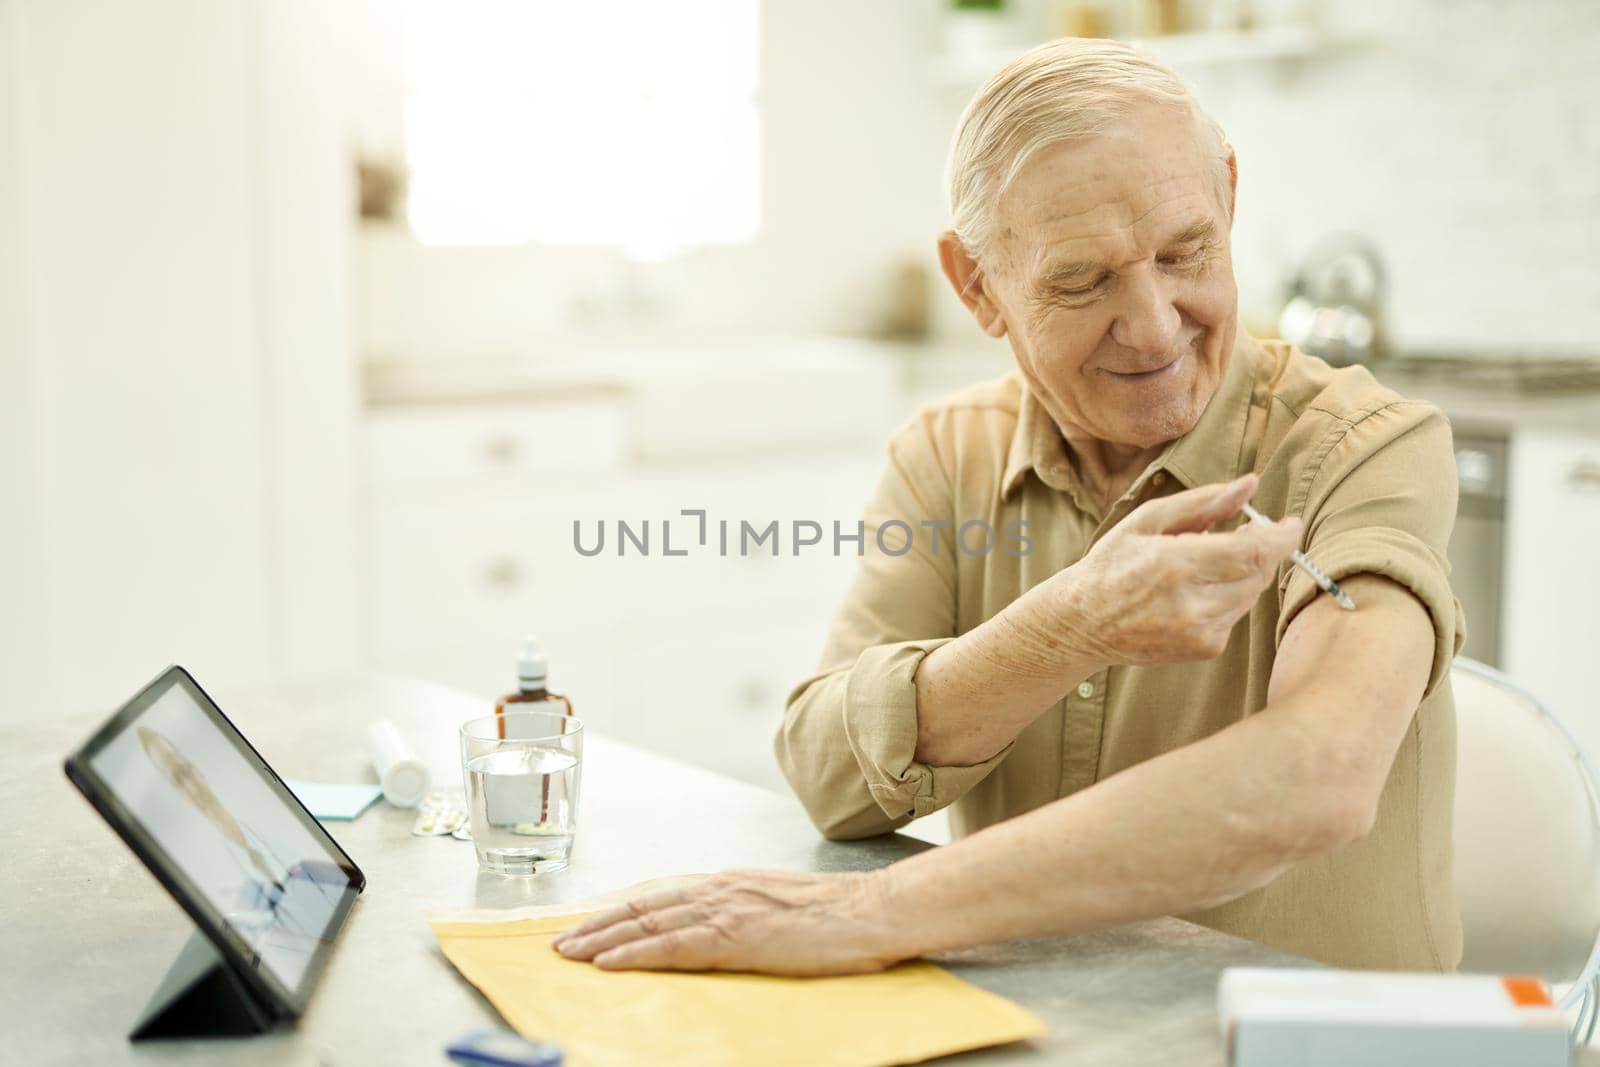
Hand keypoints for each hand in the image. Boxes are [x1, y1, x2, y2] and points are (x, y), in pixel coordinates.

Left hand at [551, 869, 907, 974]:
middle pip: (643, 906)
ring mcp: (727, 909)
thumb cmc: (839, 917)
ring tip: (570, 955)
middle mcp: (720, 889)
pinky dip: (635, 953)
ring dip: (602, 939)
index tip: (590, 926)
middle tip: (560, 943)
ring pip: (648, 923)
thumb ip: (744, 914)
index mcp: (731, 884)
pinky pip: (673, 945)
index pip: (661, 897)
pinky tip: (609, 963)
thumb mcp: (780, 906)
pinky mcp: (736, 935)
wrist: (874, 910)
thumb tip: (717, 931)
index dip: (621, 913)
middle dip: (597, 926)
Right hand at [1038, 473, 1301, 665]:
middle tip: (1244, 533)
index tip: (1290, 522)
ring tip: (1205, 563)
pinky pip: (1237, 614)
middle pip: (1259, 572)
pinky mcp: (1205, 648)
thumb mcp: (1147, 520)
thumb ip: (1203, 501)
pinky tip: (1195, 592)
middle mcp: (1190, 604)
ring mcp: (1199, 631)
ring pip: (1251, 593)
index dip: (1282, 536)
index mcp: (1173, 564)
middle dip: (1261, 549)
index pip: (1253, 552)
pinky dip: (1228, 597)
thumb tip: (1251, 484)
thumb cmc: (1113, 564)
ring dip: (1243, 572)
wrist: (1082, 624)